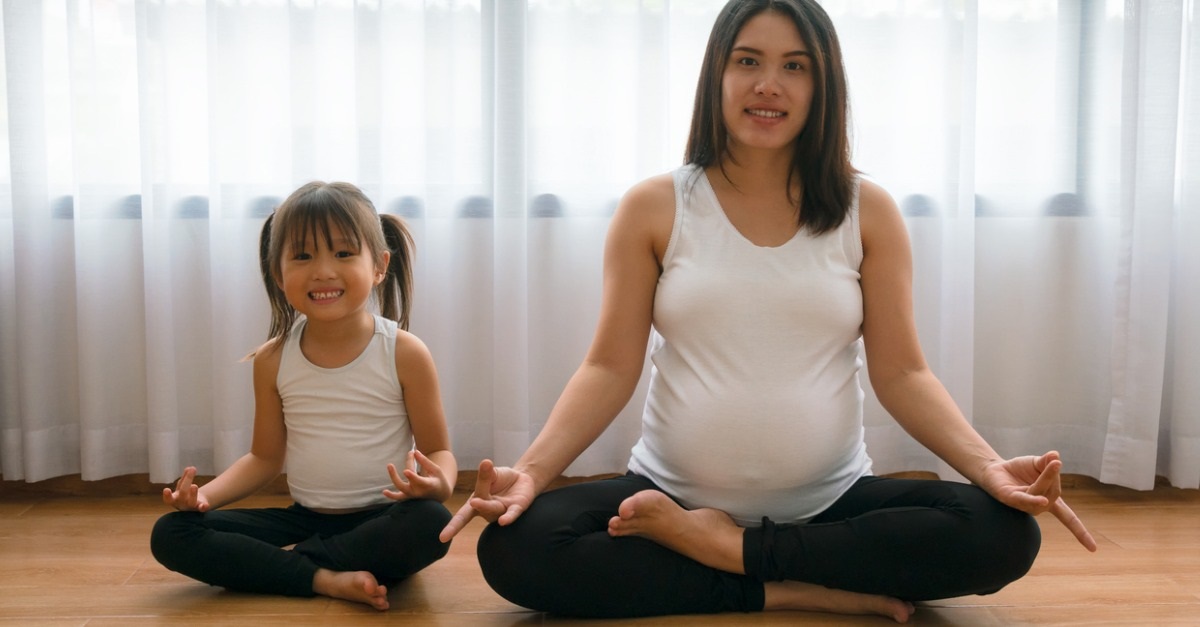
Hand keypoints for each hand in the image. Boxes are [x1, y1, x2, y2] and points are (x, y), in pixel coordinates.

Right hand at [162, 466, 209, 511]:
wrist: (192, 507)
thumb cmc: (184, 495)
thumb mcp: (182, 487)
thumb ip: (185, 478)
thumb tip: (189, 468)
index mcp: (174, 498)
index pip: (169, 498)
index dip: (167, 495)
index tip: (166, 489)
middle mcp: (182, 503)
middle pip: (183, 493)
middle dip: (187, 481)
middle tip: (192, 470)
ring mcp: (191, 506)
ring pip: (192, 501)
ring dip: (193, 494)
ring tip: (194, 485)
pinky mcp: (200, 508)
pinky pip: (202, 508)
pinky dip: (204, 507)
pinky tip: (206, 505)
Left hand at [383, 449, 450, 501]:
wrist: (440, 495)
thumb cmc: (438, 480)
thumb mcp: (436, 470)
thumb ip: (425, 462)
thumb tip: (414, 452)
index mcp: (428, 485)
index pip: (418, 481)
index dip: (412, 477)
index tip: (405, 470)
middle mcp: (419, 492)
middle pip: (404, 486)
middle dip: (395, 476)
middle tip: (389, 464)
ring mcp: (413, 496)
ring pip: (399, 493)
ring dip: (391, 482)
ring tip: (387, 474)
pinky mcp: (409, 497)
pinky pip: (399, 498)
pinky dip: (392, 496)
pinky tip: (384, 491)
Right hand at [439, 459, 535, 542]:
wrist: (523, 478)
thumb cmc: (501, 479)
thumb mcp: (492, 474)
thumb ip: (487, 474)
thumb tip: (485, 463)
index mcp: (477, 503)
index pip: (462, 516)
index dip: (452, 527)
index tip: (442, 538)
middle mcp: (488, 510)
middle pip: (479, 508)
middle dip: (477, 505)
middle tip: (472, 502)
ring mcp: (502, 510)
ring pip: (494, 509)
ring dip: (487, 506)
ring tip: (477, 502)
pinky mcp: (517, 508)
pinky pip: (512, 513)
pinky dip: (508, 517)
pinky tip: (503, 521)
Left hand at [978, 451, 1096, 551]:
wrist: (994, 468)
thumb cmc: (1019, 470)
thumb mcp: (1037, 463)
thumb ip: (1047, 462)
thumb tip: (1056, 456)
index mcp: (1049, 501)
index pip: (1069, 519)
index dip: (1081, 532)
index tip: (1093, 550)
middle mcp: (1038, 507)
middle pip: (1054, 494)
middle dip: (1056, 476)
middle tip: (1054, 461)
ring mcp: (1025, 505)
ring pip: (1042, 494)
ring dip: (1048, 478)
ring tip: (1053, 464)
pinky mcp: (1011, 499)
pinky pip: (1025, 500)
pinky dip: (1034, 500)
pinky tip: (1043, 500)